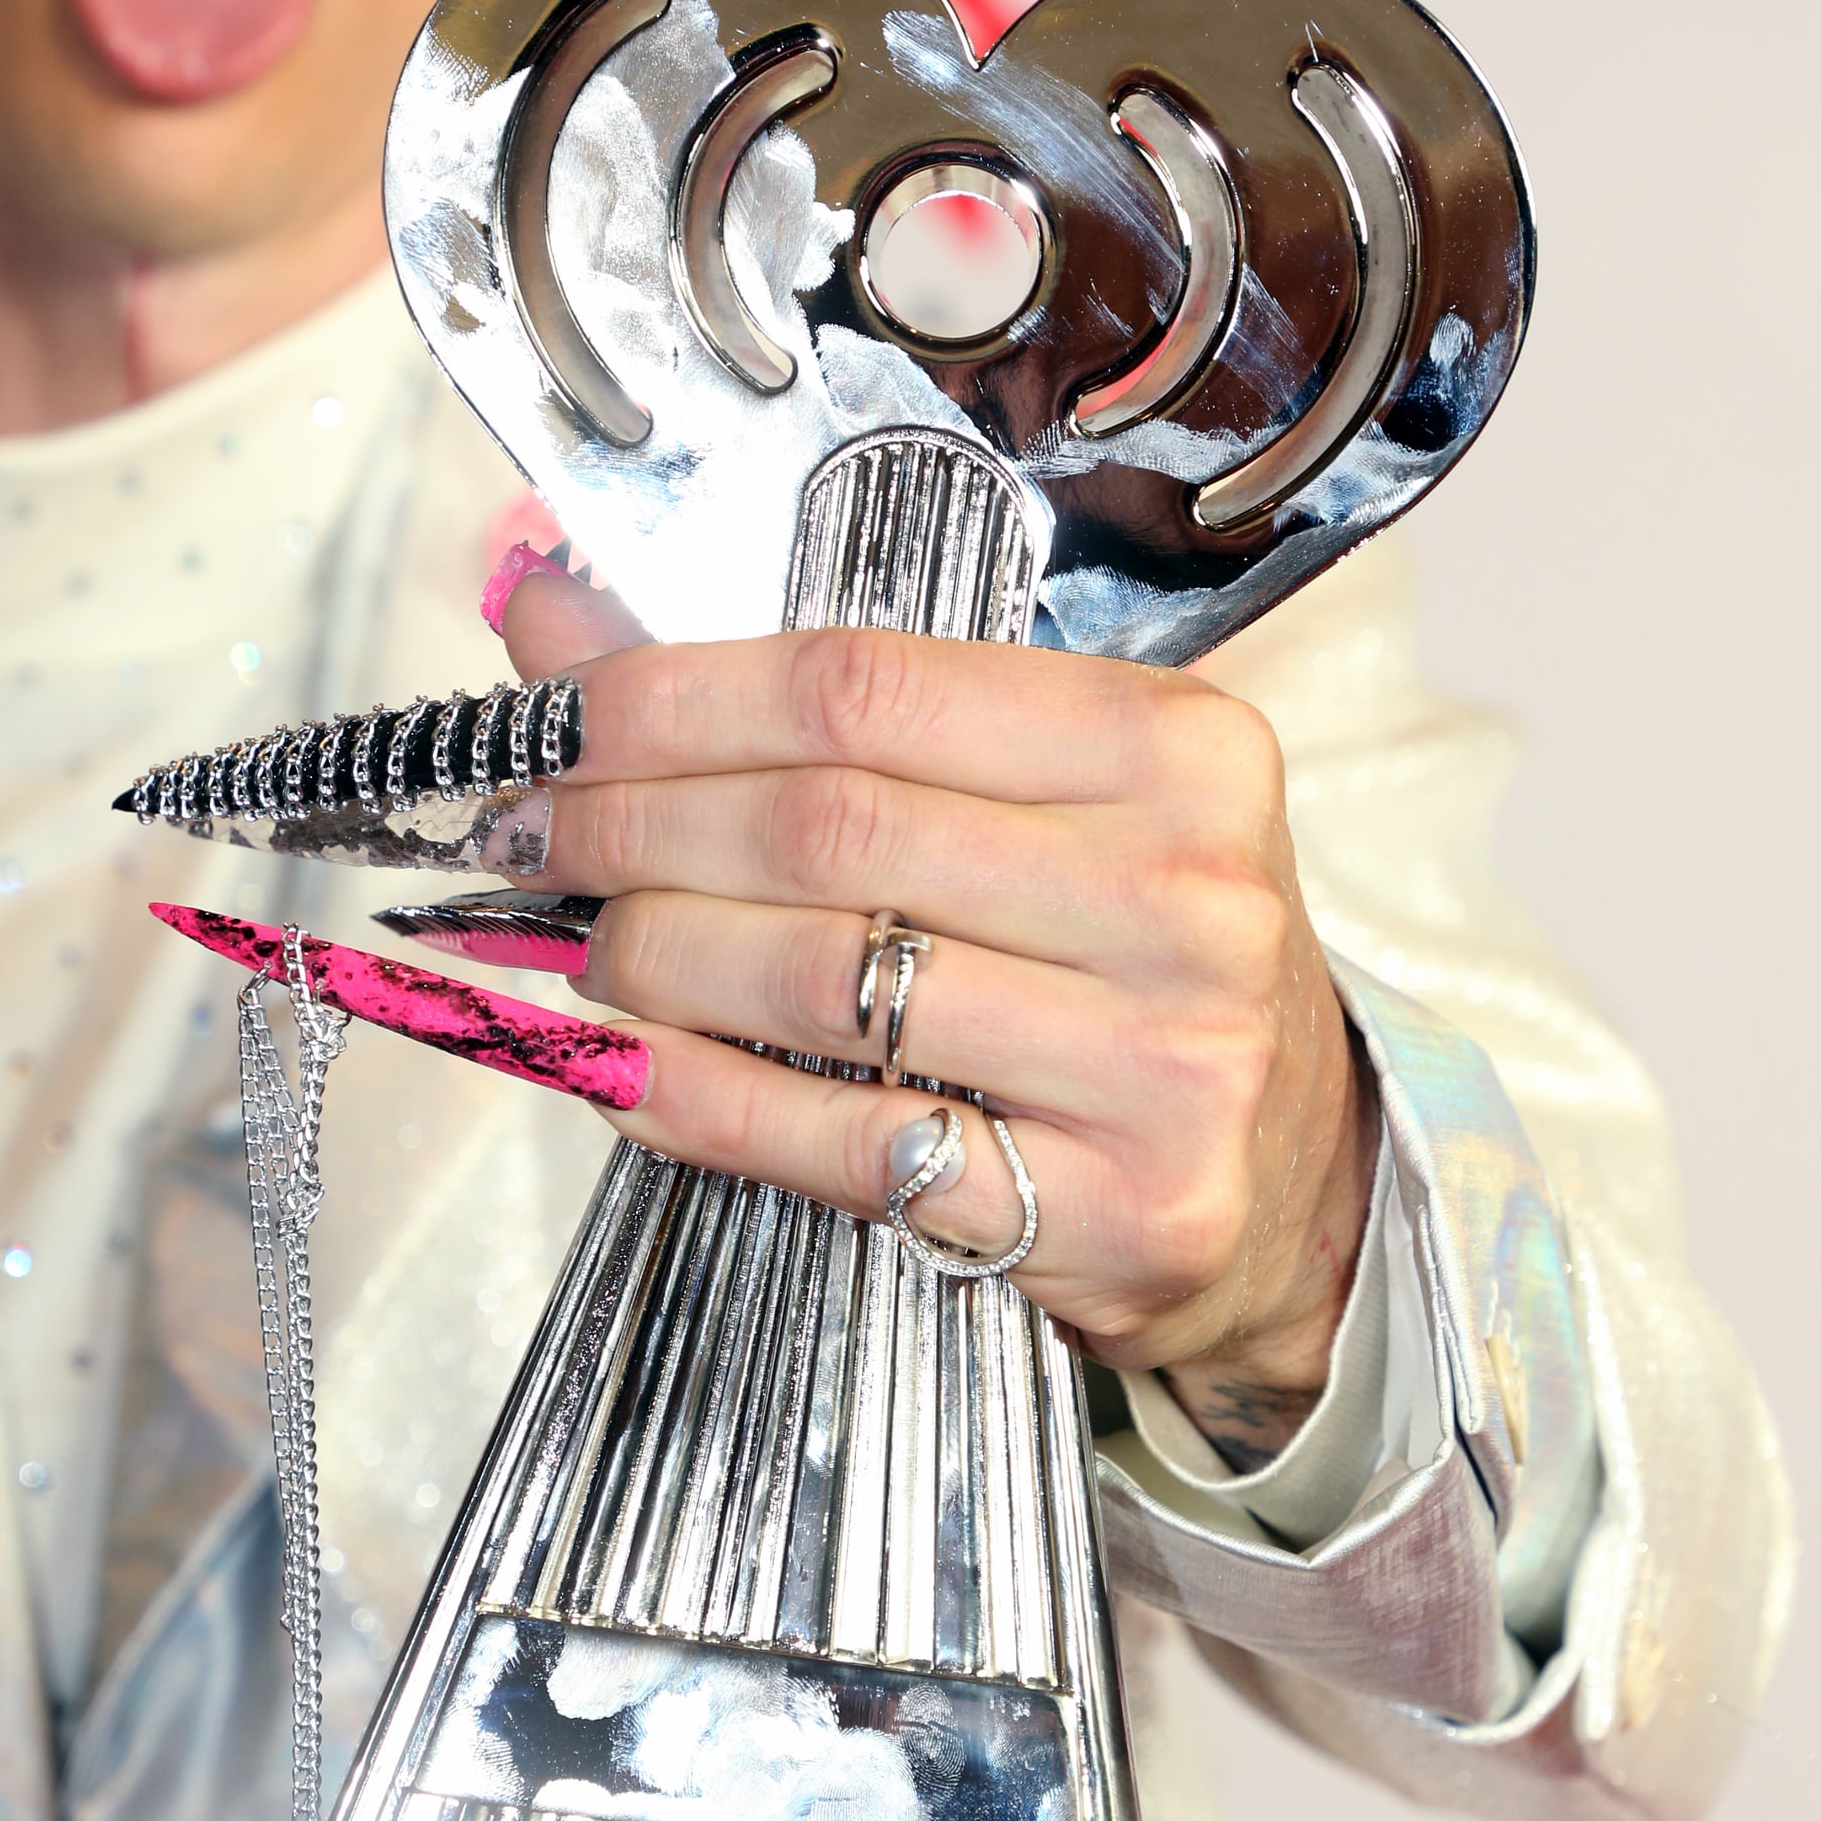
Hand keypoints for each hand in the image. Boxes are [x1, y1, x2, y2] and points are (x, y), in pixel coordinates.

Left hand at [489, 559, 1377, 1461]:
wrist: (1288, 1184)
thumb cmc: (1131, 961)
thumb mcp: (1035, 802)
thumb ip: (815, 711)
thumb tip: (550, 611)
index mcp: (1176, 746)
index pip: (863, 684)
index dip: (669, 700)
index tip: (548, 727)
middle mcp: (1186, 895)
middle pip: (831, 830)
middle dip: (634, 827)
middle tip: (531, 840)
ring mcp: (1163, 1062)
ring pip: (827, 984)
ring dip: (656, 962)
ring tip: (588, 948)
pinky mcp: (1118, 1210)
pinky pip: (848, 1146)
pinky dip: (704, 1101)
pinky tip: (626, 1070)